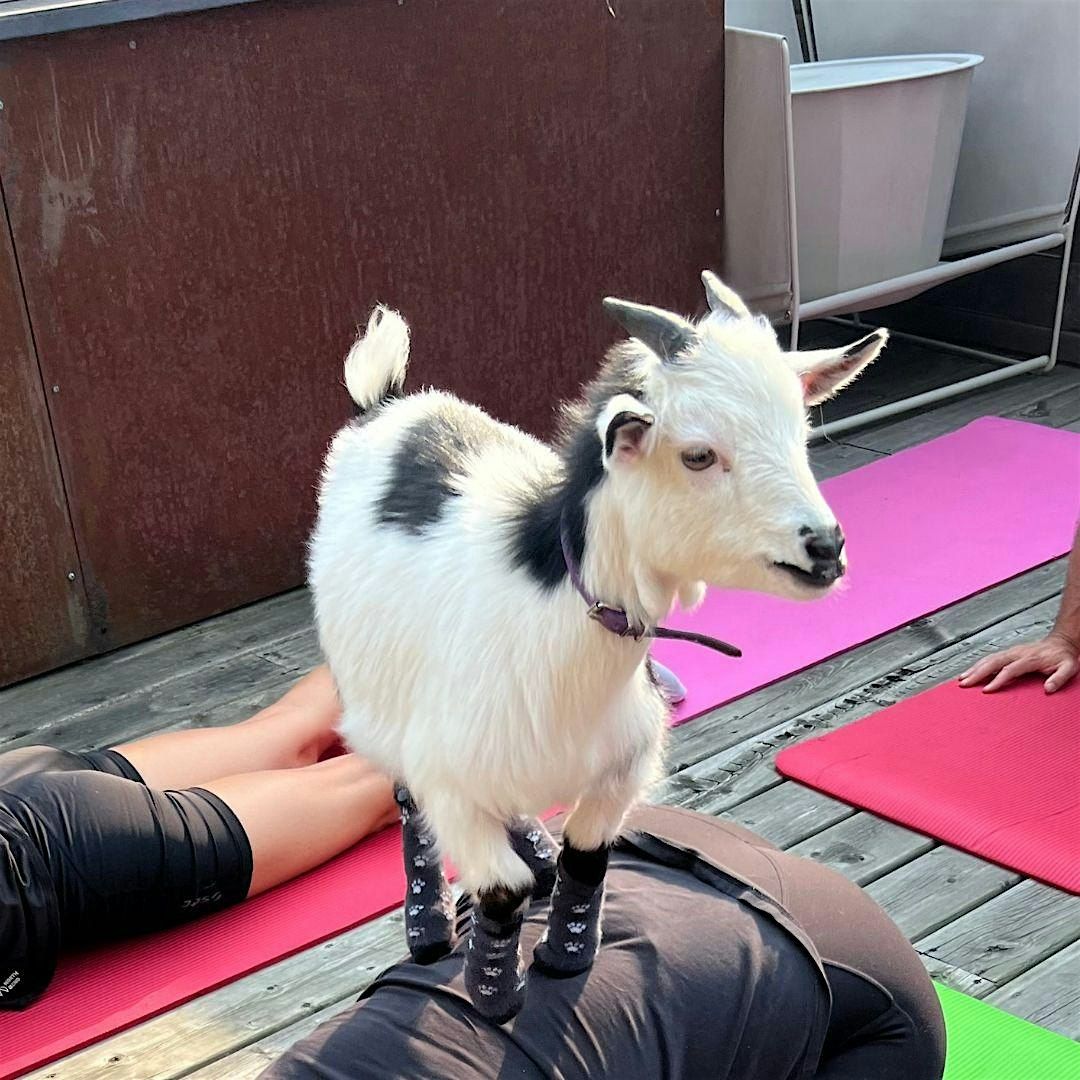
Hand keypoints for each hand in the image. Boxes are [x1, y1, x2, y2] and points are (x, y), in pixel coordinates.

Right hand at [958, 632, 1079, 693]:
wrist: (1062, 642)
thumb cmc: (1063, 657)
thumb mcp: (1069, 668)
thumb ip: (1059, 678)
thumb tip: (1048, 689)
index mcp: (1030, 658)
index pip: (1009, 670)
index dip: (997, 680)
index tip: (987, 690)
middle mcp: (1017, 653)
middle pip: (993, 662)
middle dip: (977, 673)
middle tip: (964, 683)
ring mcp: (1011, 651)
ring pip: (988, 659)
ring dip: (974, 668)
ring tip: (962, 678)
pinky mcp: (1008, 652)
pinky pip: (990, 658)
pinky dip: (978, 664)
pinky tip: (970, 671)